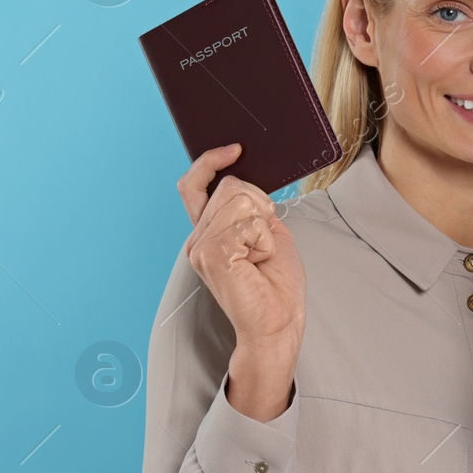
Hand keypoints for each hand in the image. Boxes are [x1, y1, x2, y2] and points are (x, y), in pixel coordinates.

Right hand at [178, 144, 304, 420]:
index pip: (194, 185)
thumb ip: (249, 208)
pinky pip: (248, 223)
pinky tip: (258, 262)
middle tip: (264, 242)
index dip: (210, 161)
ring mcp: (201, 247)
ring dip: (263, 225)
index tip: (234, 148)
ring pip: (240, 201)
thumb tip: (241, 178)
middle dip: (260, 205)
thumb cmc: (275, 284)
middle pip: (231, 187)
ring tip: (260, 255)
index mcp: (208, 231)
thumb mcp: (266, 233)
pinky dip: (264, 240)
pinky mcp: (212, 256)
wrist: (278, 323)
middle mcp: (198, 238)